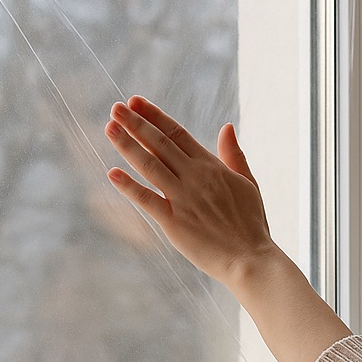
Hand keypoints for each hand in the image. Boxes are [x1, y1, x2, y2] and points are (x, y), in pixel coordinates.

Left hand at [104, 97, 276, 288]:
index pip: (177, 133)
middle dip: (135, 123)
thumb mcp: (247, 183)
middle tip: (115, 108)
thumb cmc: (251, 224)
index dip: (154, 116)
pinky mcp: (174, 223)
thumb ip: (234, 155)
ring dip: (127, 145)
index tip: (135, 102)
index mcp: (212, 166)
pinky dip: (129, 186)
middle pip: (160, 143)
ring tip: (109, 128)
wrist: (251, 259)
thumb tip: (227, 126)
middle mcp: (195, 177)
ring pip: (150, 165)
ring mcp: (183, 199)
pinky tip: (112, 173)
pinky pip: (147, 200)